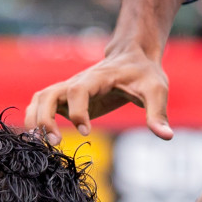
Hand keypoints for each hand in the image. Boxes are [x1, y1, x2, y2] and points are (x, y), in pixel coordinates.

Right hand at [24, 46, 173, 142]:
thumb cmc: (144, 73)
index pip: (77, 90)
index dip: (77, 111)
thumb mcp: (156, 90)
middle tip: (55, 142)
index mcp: (97, 78)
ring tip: (43, 144)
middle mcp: (76, 82)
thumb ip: (158, 113)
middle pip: (47, 94)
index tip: (87, 131)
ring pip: (39, 99)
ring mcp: (68, 89)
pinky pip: (41, 106)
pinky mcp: (66, 98)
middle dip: (45, 119)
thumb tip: (166, 137)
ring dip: (35, 121)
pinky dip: (35, 121)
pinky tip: (41, 140)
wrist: (133, 58)